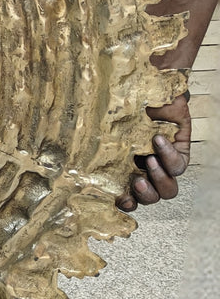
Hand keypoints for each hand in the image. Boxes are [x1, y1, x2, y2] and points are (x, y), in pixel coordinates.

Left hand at [116, 93, 190, 211]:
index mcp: (172, 152)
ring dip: (146, 193)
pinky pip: (129, 197)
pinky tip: (121, 198)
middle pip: (168, 189)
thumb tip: (166, 101)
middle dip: (160, 179)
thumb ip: (167, 106)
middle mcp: (158, 166)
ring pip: (152, 197)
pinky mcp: (121, 178)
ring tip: (137, 180)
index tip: (157, 139)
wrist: (124, 97)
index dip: (170, 157)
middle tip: (149, 163)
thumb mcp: (161, 101)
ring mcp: (139, 174)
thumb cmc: (143, 100)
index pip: (178, 166)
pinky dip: (127, 201)